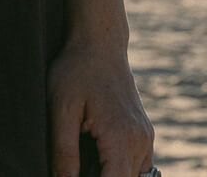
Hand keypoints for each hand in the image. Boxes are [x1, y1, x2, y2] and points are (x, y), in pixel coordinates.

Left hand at [47, 34, 153, 176]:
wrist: (99, 42)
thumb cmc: (76, 70)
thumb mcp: (61, 108)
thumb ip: (64, 150)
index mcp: (122, 136)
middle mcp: (141, 140)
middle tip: (77, 165)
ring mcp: (146, 137)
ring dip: (111, 175)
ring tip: (84, 163)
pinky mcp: (144, 133)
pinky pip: (137, 166)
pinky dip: (118, 169)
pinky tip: (94, 160)